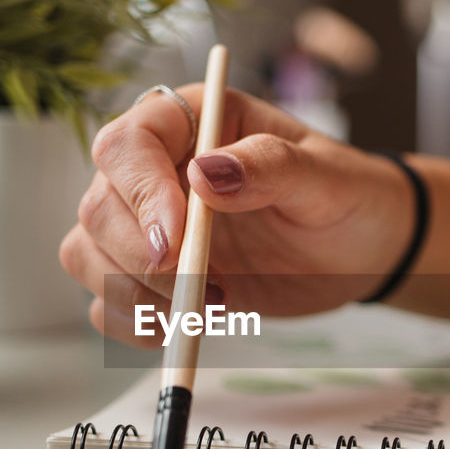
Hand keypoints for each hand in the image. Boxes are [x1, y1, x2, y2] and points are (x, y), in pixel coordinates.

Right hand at [59, 85, 411, 345]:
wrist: (361, 251)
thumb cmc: (347, 198)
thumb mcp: (326, 178)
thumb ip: (272, 167)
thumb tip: (208, 172)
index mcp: (193, 122)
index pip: (129, 143)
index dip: (141, 191)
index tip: (178, 238)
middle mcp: (157, 170)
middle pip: (99, 206)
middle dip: (140, 256)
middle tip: (201, 285)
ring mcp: (148, 225)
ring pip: (88, 254)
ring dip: (136, 293)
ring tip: (211, 303)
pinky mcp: (151, 276)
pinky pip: (106, 302)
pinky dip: (134, 323)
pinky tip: (188, 326)